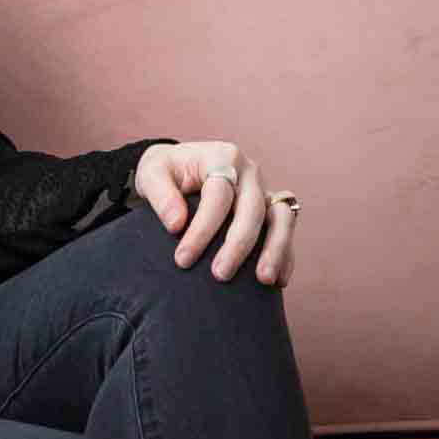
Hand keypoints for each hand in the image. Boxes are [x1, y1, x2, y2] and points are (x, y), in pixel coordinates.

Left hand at [131, 141, 296, 286]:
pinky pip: (287, 230)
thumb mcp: (151, 173)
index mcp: (221, 157)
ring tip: (263, 280)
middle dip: (238, 245)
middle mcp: (249, 172)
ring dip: (276, 249)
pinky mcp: (271, 208)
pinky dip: (286, 254)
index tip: (183, 258)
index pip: (218, 196)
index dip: (202, 229)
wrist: (179, 167)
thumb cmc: (165, 171)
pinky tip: (278, 281)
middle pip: (253, 209)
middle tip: (219, 275)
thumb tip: (176, 224)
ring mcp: (264, 189)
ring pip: (282, 217)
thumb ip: (160, 195)